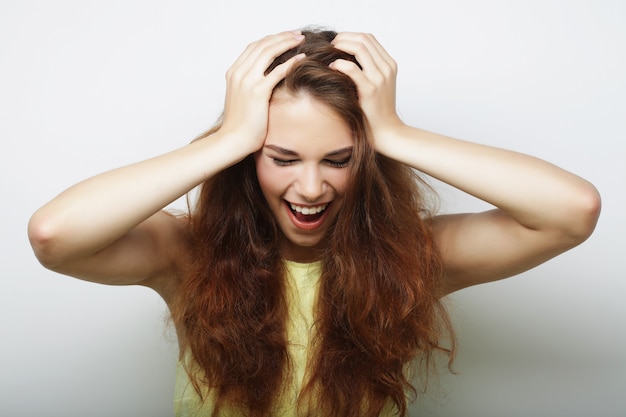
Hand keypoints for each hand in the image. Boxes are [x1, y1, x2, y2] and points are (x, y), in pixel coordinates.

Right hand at [219, 31, 304, 155]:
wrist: (233, 140)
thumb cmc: (240, 124)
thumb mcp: (242, 98)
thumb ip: (251, 84)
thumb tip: (267, 78)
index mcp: (234, 73)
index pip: (254, 47)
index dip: (271, 39)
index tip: (286, 37)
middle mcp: (239, 73)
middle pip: (262, 45)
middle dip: (281, 37)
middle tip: (297, 34)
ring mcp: (247, 81)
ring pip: (269, 52)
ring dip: (286, 43)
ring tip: (300, 40)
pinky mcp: (257, 92)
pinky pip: (277, 72)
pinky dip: (290, 62)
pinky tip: (301, 58)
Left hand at [330, 33, 403, 151]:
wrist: (387, 131)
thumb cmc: (378, 111)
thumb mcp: (378, 85)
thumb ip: (368, 69)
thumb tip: (346, 56)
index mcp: (389, 64)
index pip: (369, 38)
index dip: (350, 36)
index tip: (338, 42)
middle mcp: (386, 68)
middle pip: (364, 39)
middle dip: (343, 38)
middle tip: (331, 45)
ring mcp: (380, 78)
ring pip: (359, 48)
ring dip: (341, 46)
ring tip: (330, 53)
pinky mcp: (370, 90)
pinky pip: (352, 69)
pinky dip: (339, 64)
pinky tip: (332, 68)